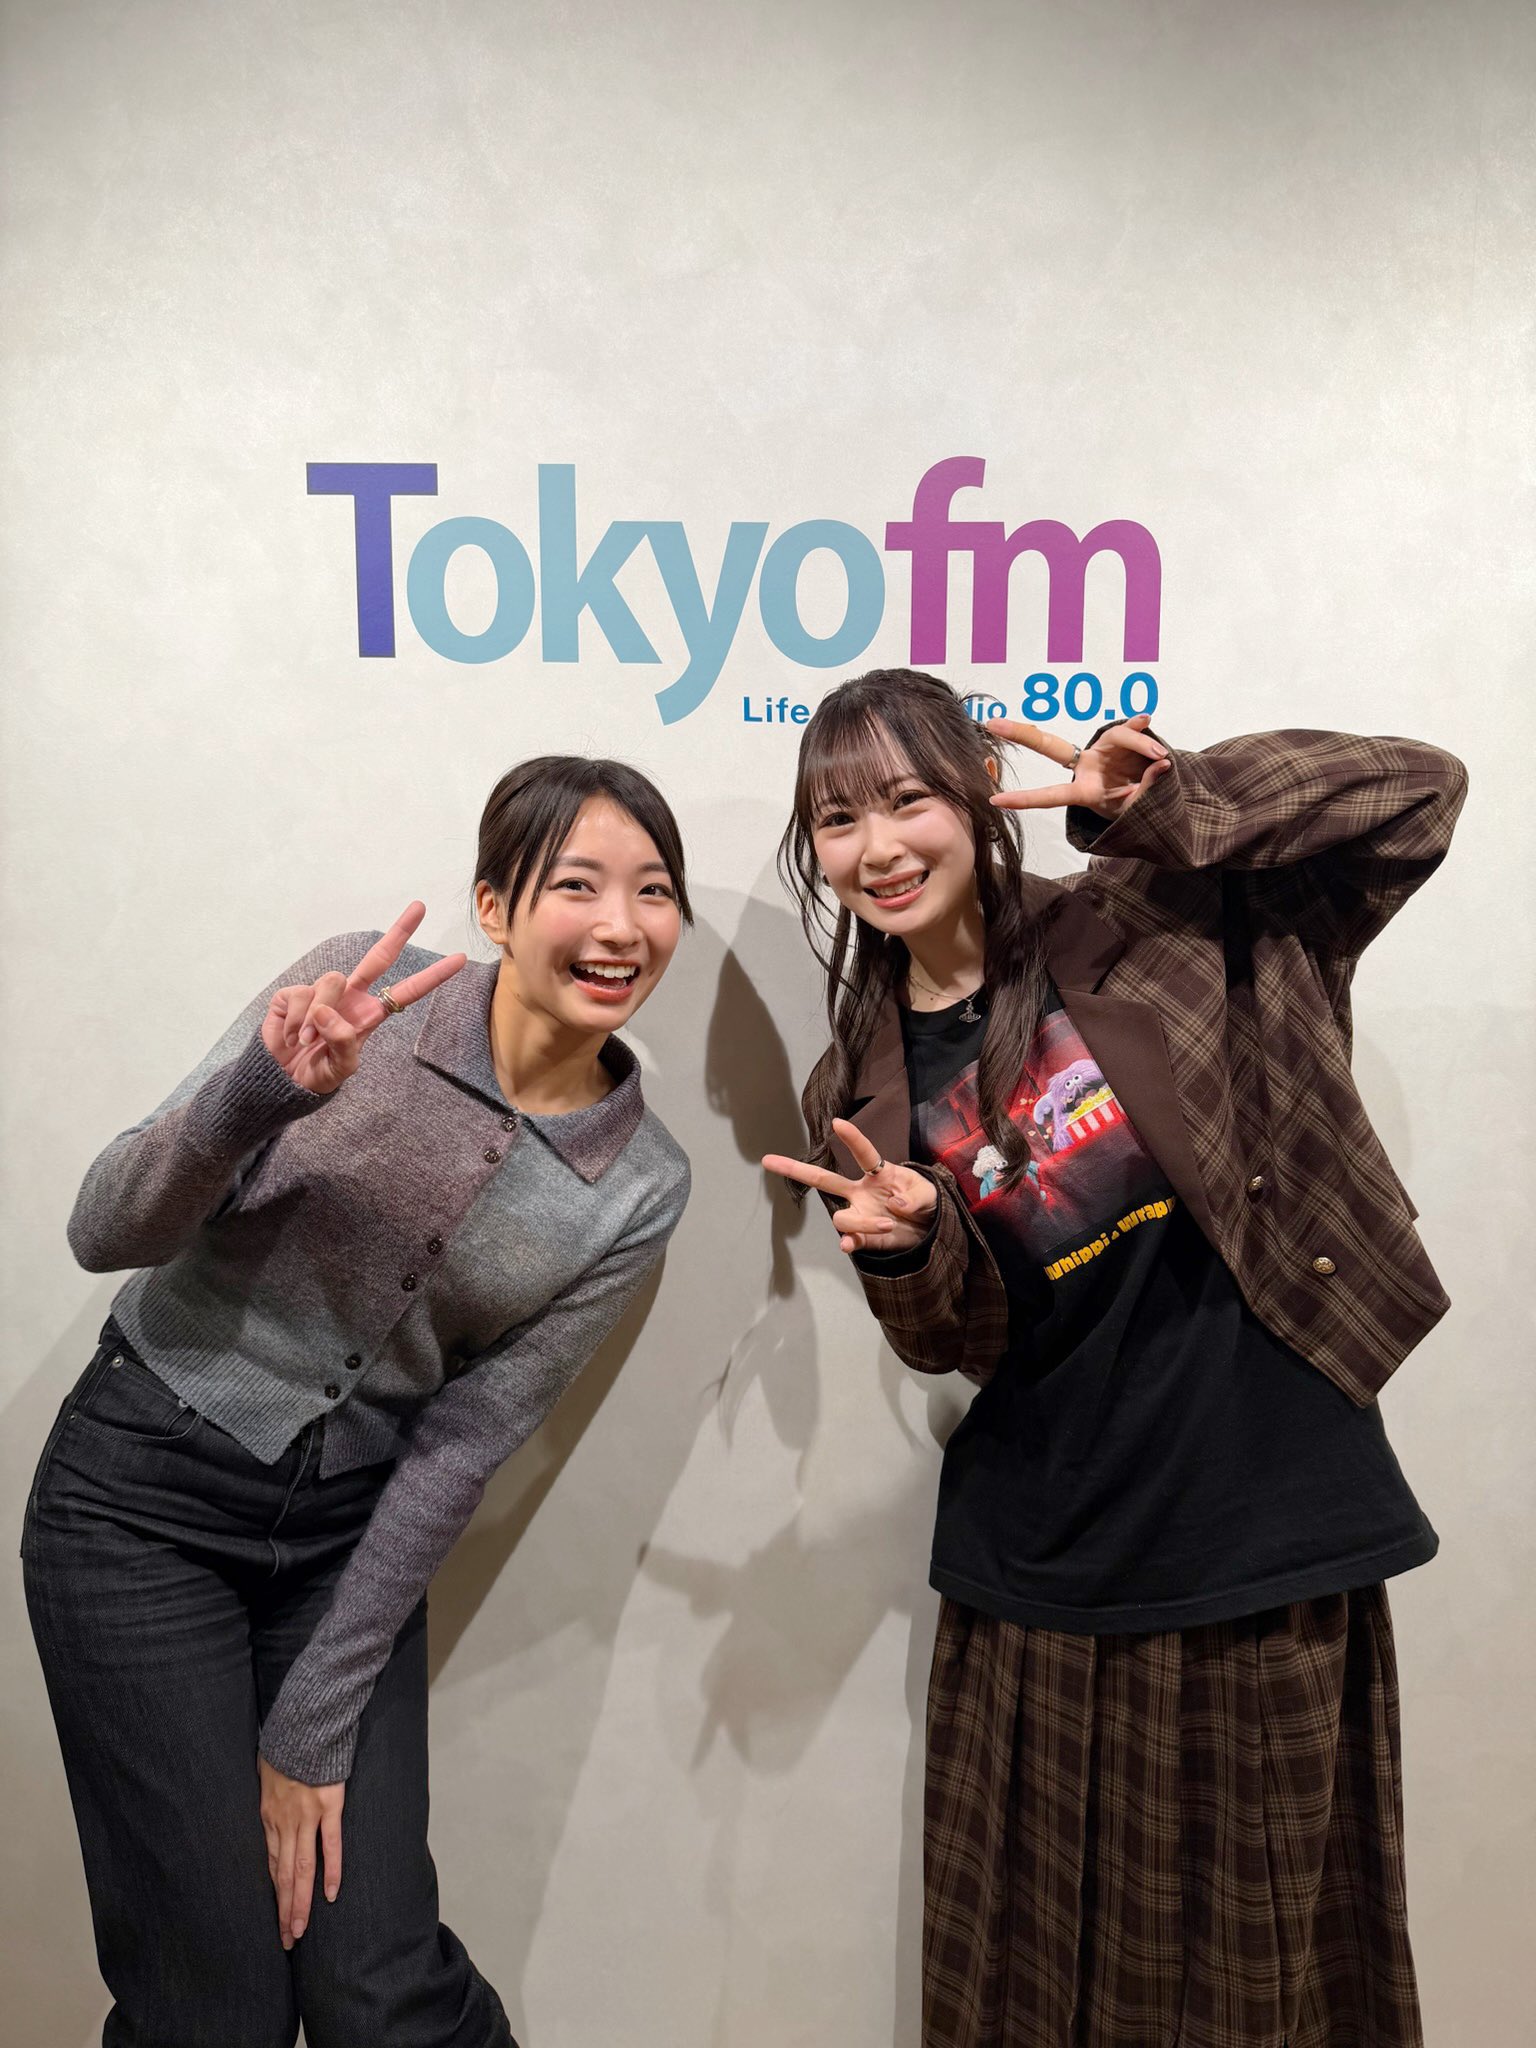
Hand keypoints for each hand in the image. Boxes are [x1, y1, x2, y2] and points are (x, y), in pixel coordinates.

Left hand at [258, 1755, 343, 1947]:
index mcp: (268, 1817)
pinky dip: (331, 1870)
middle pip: (283, 1876)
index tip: (276, 1919)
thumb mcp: (263, 1773)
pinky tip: (330, 1894)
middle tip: (287, 1940)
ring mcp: (307, 1817)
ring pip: (302, 1868)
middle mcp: (284, 1823)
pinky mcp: (329, 1806)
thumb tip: (267, 1802)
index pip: (271, 1866)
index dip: (274, 1895)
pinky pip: (331, 1844)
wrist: (302, 1725)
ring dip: (301, 1902)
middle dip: (284, 1910)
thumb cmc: (284, 1745)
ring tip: (300, 1930)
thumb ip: (267, 1794)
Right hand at [261, 903, 466, 1094]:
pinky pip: (300, 995)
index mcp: (369, 1014)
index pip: (406, 992)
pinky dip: (295, 1021)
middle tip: (420, 907)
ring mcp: (322, 993)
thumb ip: (343, 1042)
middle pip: (378, 958)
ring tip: (307, 1040)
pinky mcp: (294, 994)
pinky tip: (291, 1036)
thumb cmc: (318, 1073)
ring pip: (331, 982)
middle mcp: (350, 998)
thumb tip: (328, 1012)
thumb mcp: (340, 1068)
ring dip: (318, 1016)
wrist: (282, 1079)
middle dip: (400, 931)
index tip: (459, 959)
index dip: (432, 976)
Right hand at [763, 1118, 936, 1254]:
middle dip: (795, 1169)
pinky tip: (848, 1245)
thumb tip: (894, 1204)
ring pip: (841, 1217)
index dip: (852, 1138)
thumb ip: (915, 1196)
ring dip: (863, 1222)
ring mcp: (859, 1213)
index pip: (863, 1153)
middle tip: (769, 1160)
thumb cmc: (926, 1203)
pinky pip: (848, 1239)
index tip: (837, 1122)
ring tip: (888, 1224)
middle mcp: (861, 1191)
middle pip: (823, 1180)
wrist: (928, 1231)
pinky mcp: (863, 1236)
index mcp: (879, 1173)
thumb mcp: (930, 1194)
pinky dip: (847, 1243)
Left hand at [986, 713, 1170, 818]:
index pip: (1050, 795)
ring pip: (1115, 737)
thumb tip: (1160, 764)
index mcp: (1083, 791)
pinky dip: (1140, 727)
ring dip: (1139, 745)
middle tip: (992, 724)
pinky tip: (1145, 720)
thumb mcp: (1138, 809)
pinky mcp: (1122, 739)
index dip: (1025, 799)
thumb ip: (1146, 790)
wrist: (1153, 800)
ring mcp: (1102, 751)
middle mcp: (1086, 767)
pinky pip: (1130, 729)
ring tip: (1159, 757)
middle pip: (1050, 747)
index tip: (994, 801)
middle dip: (1022, 735)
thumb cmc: (1136, 808)